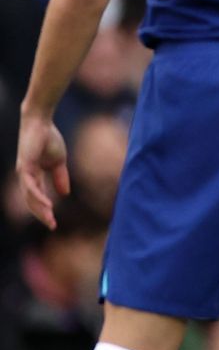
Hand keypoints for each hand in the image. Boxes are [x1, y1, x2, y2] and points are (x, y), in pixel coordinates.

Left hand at [14, 114, 69, 229]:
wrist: (41, 123)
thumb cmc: (49, 139)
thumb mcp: (59, 162)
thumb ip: (60, 178)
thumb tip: (64, 194)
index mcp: (33, 176)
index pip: (37, 197)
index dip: (45, 210)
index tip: (54, 223)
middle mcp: (25, 176)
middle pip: (31, 201)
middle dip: (41, 214)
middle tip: (52, 226)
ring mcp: (24, 172)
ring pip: (30, 196)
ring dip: (40, 209)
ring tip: (50, 219)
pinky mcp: (25, 167)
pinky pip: (31, 186)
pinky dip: (38, 196)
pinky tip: (47, 204)